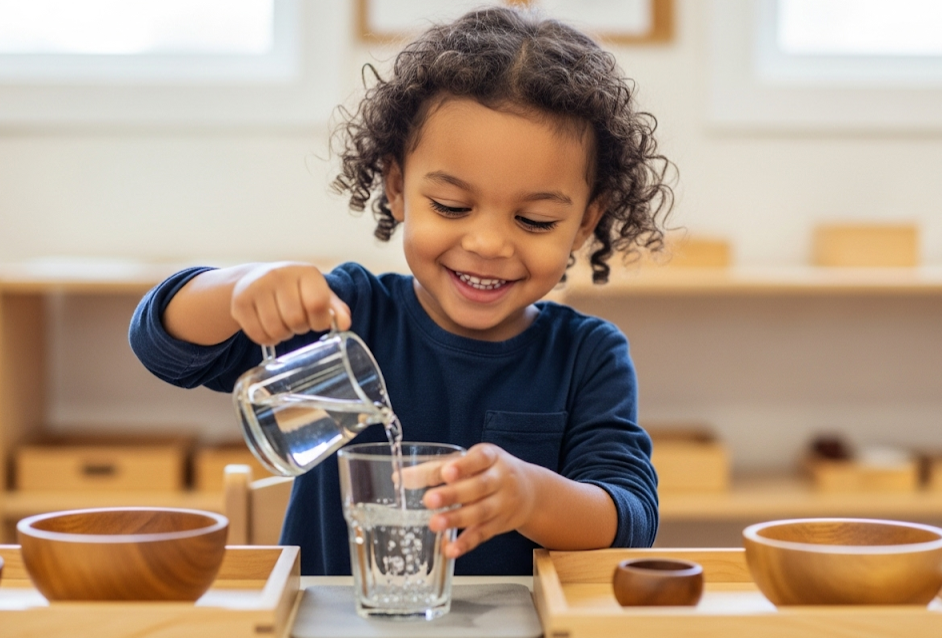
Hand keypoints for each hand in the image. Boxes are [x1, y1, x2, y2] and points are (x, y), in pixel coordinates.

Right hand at [230, 262, 350, 345]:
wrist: (257, 279)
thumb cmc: (296, 290)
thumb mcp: (318, 293)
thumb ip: (335, 309)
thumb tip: (345, 324)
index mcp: (305, 272)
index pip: (317, 304)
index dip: (320, 321)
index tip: (317, 321)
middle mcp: (279, 275)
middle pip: (295, 320)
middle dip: (300, 328)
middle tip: (297, 322)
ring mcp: (256, 287)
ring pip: (275, 330)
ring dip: (283, 335)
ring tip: (284, 324)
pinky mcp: (239, 302)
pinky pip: (258, 335)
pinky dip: (267, 339)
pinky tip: (269, 328)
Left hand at [421, 443, 536, 558]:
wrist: (530, 491)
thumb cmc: (489, 471)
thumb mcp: (471, 461)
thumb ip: (437, 468)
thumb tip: (401, 477)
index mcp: (491, 457)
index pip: (478, 459)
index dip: (463, 466)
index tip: (447, 473)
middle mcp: (500, 479)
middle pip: (478, 487)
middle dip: (453, 494)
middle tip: (429, 500)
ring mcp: (502, 503)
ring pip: (480, 512)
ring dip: (456, 519)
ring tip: (434, 523)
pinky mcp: (500, 525)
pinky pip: (483, 534)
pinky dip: (466, 543)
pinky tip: (450, 549)